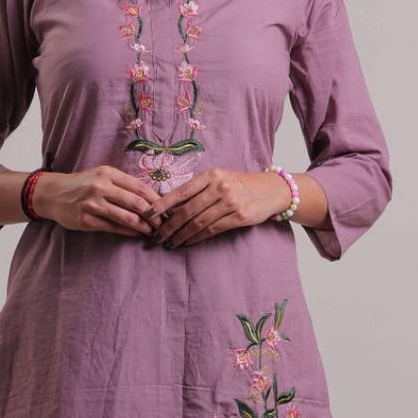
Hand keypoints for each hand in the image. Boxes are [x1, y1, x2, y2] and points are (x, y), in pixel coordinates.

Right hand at [38, 166, 158, 235]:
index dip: (156, 200)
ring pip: (127, 218)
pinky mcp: (86, 220)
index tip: (166, 208)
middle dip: (154, 215)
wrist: (53, 194)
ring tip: (153, 231)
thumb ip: (123, 184)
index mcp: (107, 173)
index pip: (139, 187)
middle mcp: (100, 187)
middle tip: (163, 223)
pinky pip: (114, 227)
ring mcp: (93, 204)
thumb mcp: (101, 176)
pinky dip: (129, 232)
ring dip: (144, 226)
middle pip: (136, 203)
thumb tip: (151, 197)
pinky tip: (137, 233)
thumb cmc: (82, 185)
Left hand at [147, 168, 289, 247]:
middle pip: (187, 210)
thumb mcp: (220, 178)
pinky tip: (187, 242)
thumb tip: (170, 206)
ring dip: (180, 235)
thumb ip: (199, 189)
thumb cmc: (240, 184)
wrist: (270, 189)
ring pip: (198, 223)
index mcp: (211, 174)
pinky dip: (196, 238)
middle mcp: (219, 186)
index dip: (162, 204)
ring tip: (169, 243)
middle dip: (168, 226)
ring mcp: (230, 202)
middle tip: (156, 236)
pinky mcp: (239, 216)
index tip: (147, 214)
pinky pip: (212, 230)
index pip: (181, 191)